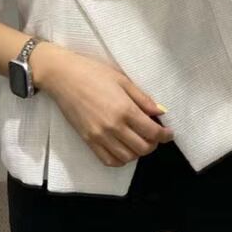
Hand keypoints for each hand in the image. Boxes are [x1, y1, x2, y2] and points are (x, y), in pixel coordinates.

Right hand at [36, 47, 174, 166]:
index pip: (152, 132)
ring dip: (138, 153)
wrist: (62, 76)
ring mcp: (99, 136)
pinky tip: (124, 149)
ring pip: (127, 158)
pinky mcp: (88, 141)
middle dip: (154, 144)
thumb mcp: (122, 79)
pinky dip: (120, 159)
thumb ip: (142, 98)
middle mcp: (113, 127)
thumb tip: (160, 112)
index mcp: (124, 109)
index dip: (165, 135)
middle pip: (142, 148)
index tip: (169, 133)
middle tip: (155, 135)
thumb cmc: (93, 72)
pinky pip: (108, 160)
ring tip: (139, 141)